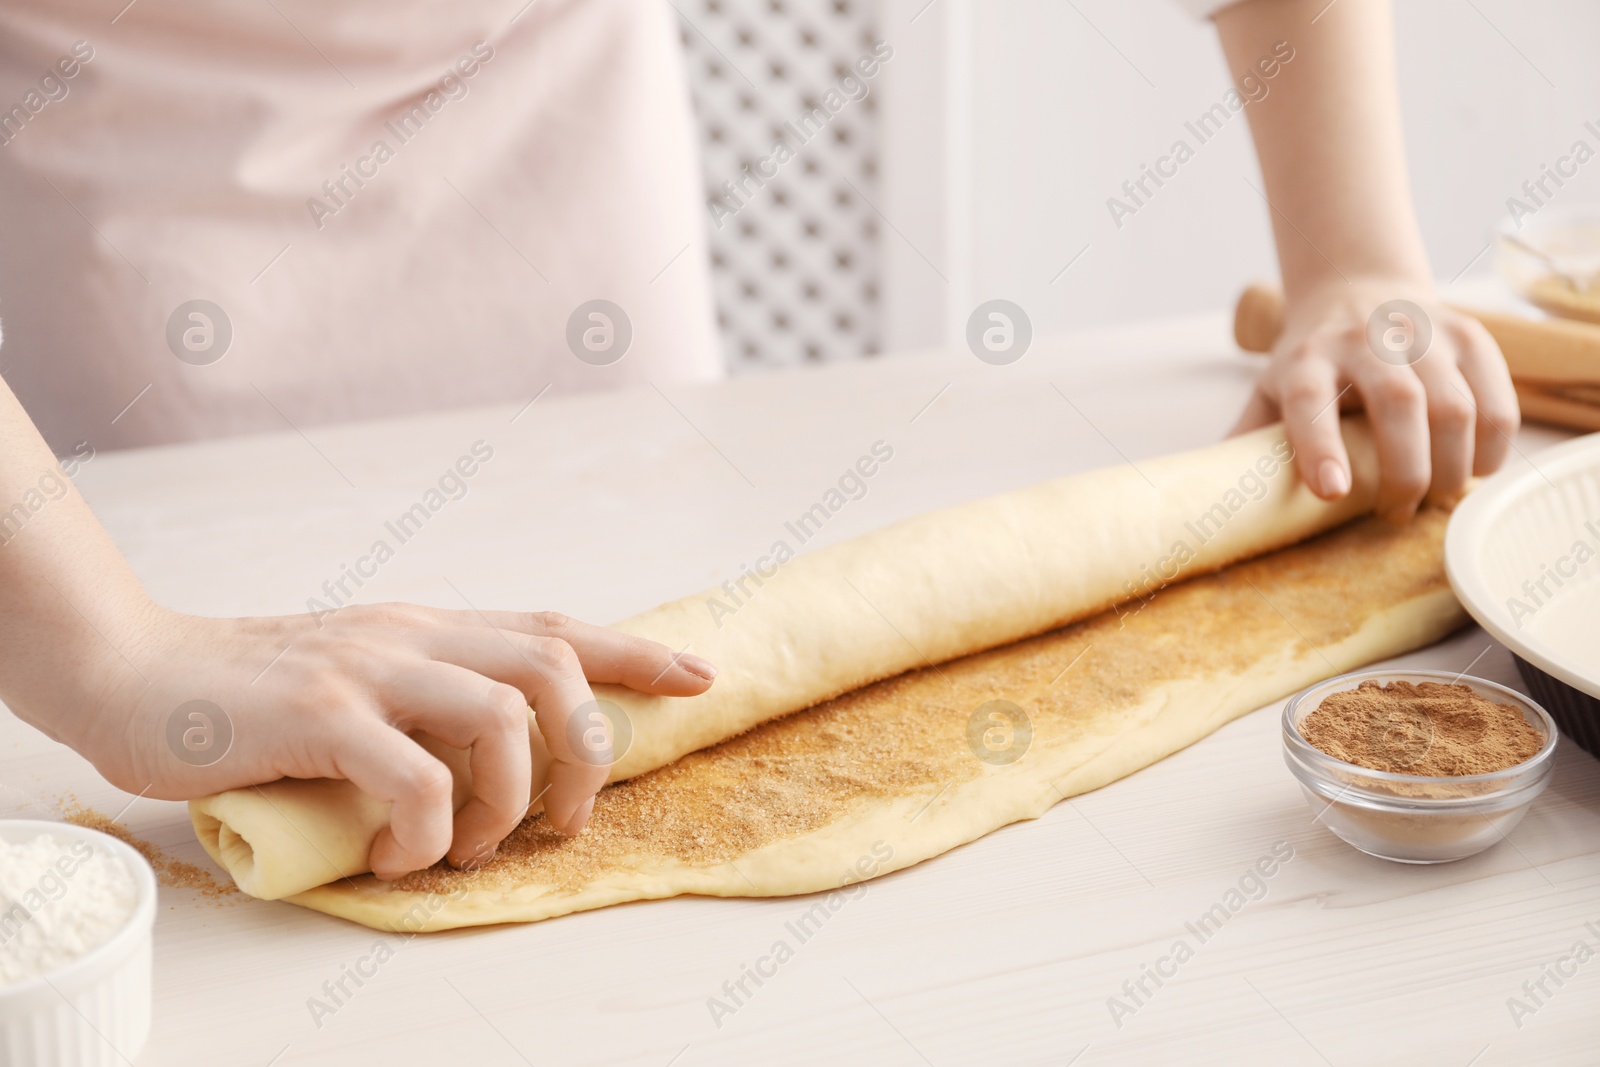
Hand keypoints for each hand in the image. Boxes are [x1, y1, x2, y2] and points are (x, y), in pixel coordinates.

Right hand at [51, 602, 714, 880]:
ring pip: (502, 715)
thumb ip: (427, 703)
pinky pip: (416, 778)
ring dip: (508, 800)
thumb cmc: (254, 699)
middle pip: (551, 663)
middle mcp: (412, 637)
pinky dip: (429, 832)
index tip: (700, 675)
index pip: (555, 627)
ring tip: (469, 850)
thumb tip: (503, 763)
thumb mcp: (362, 682)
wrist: (137, 675)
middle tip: (563, 820)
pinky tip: (402, 858)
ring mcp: (369, 669)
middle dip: (586, 748)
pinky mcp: (321, 714)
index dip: (636, 651)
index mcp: (429, 630)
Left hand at [1232, 277, 1519, 521]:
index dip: (1320, 447)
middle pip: (1398, 404)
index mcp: (1304, 360)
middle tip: (1396, 512)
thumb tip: (1207, 502)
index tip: (1331, 493)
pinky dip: (1493, 445)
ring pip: (1455, 404)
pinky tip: (1475, 469)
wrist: (1355, 288)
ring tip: (1437, 498)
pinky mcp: (1470, 335)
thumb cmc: (1308, 363)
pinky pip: (1497, 399)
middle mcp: (1363, 340)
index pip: (1309, 402)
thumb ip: (1246, 441)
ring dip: (1452, 465)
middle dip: (1405, 471)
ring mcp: (1422, 332)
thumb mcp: (1267, 392)